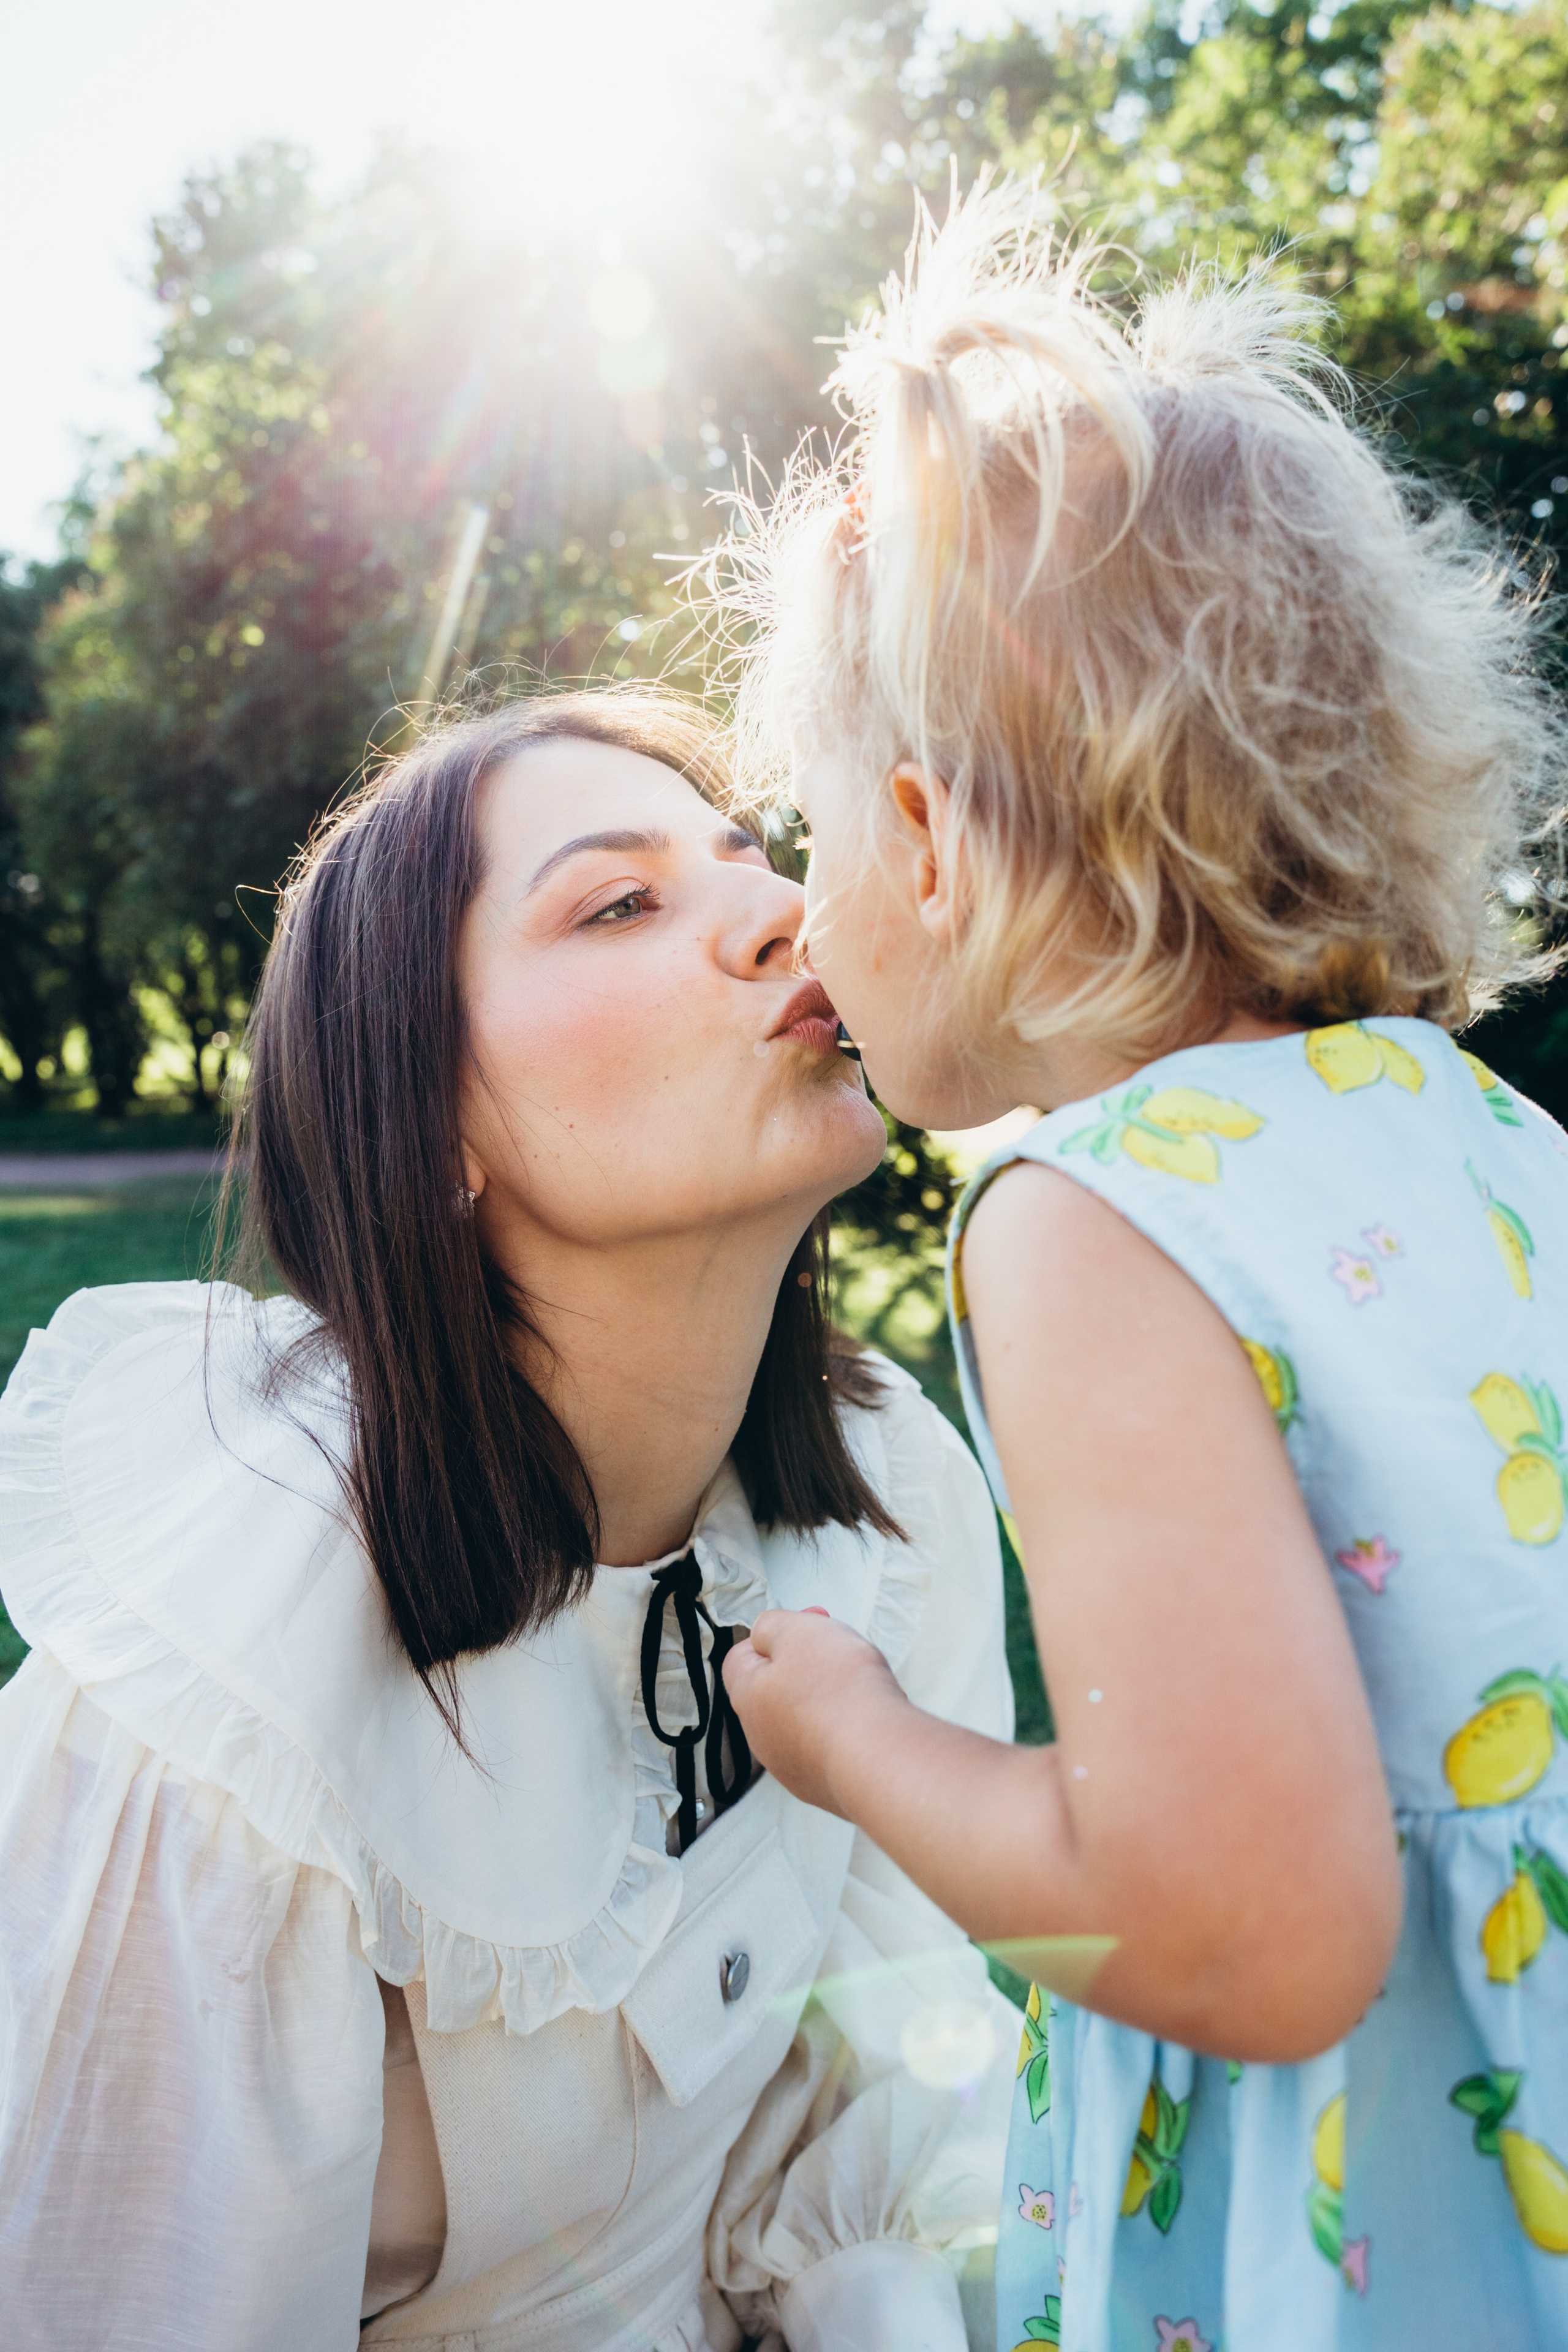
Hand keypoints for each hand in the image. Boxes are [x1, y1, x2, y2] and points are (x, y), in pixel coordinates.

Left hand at [722, 1607, 906, 1814]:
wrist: (879, 1757)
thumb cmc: (839, 1694)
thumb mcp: (798, 1631)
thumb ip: (772, 1626)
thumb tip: (765, 1634)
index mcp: (749, 1697)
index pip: (740, 1659)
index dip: (773, 1634)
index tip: (805, 1622)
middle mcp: (764, 1738)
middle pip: (778, 1689)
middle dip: (807, 1665)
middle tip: (838, 1650)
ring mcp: (795, 1766)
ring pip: (807, 1719)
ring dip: (829, 1699)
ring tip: (860, 1685)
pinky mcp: (826, 1785)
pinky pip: (832, 1745)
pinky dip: (847, 1729)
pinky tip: (868, 1719)